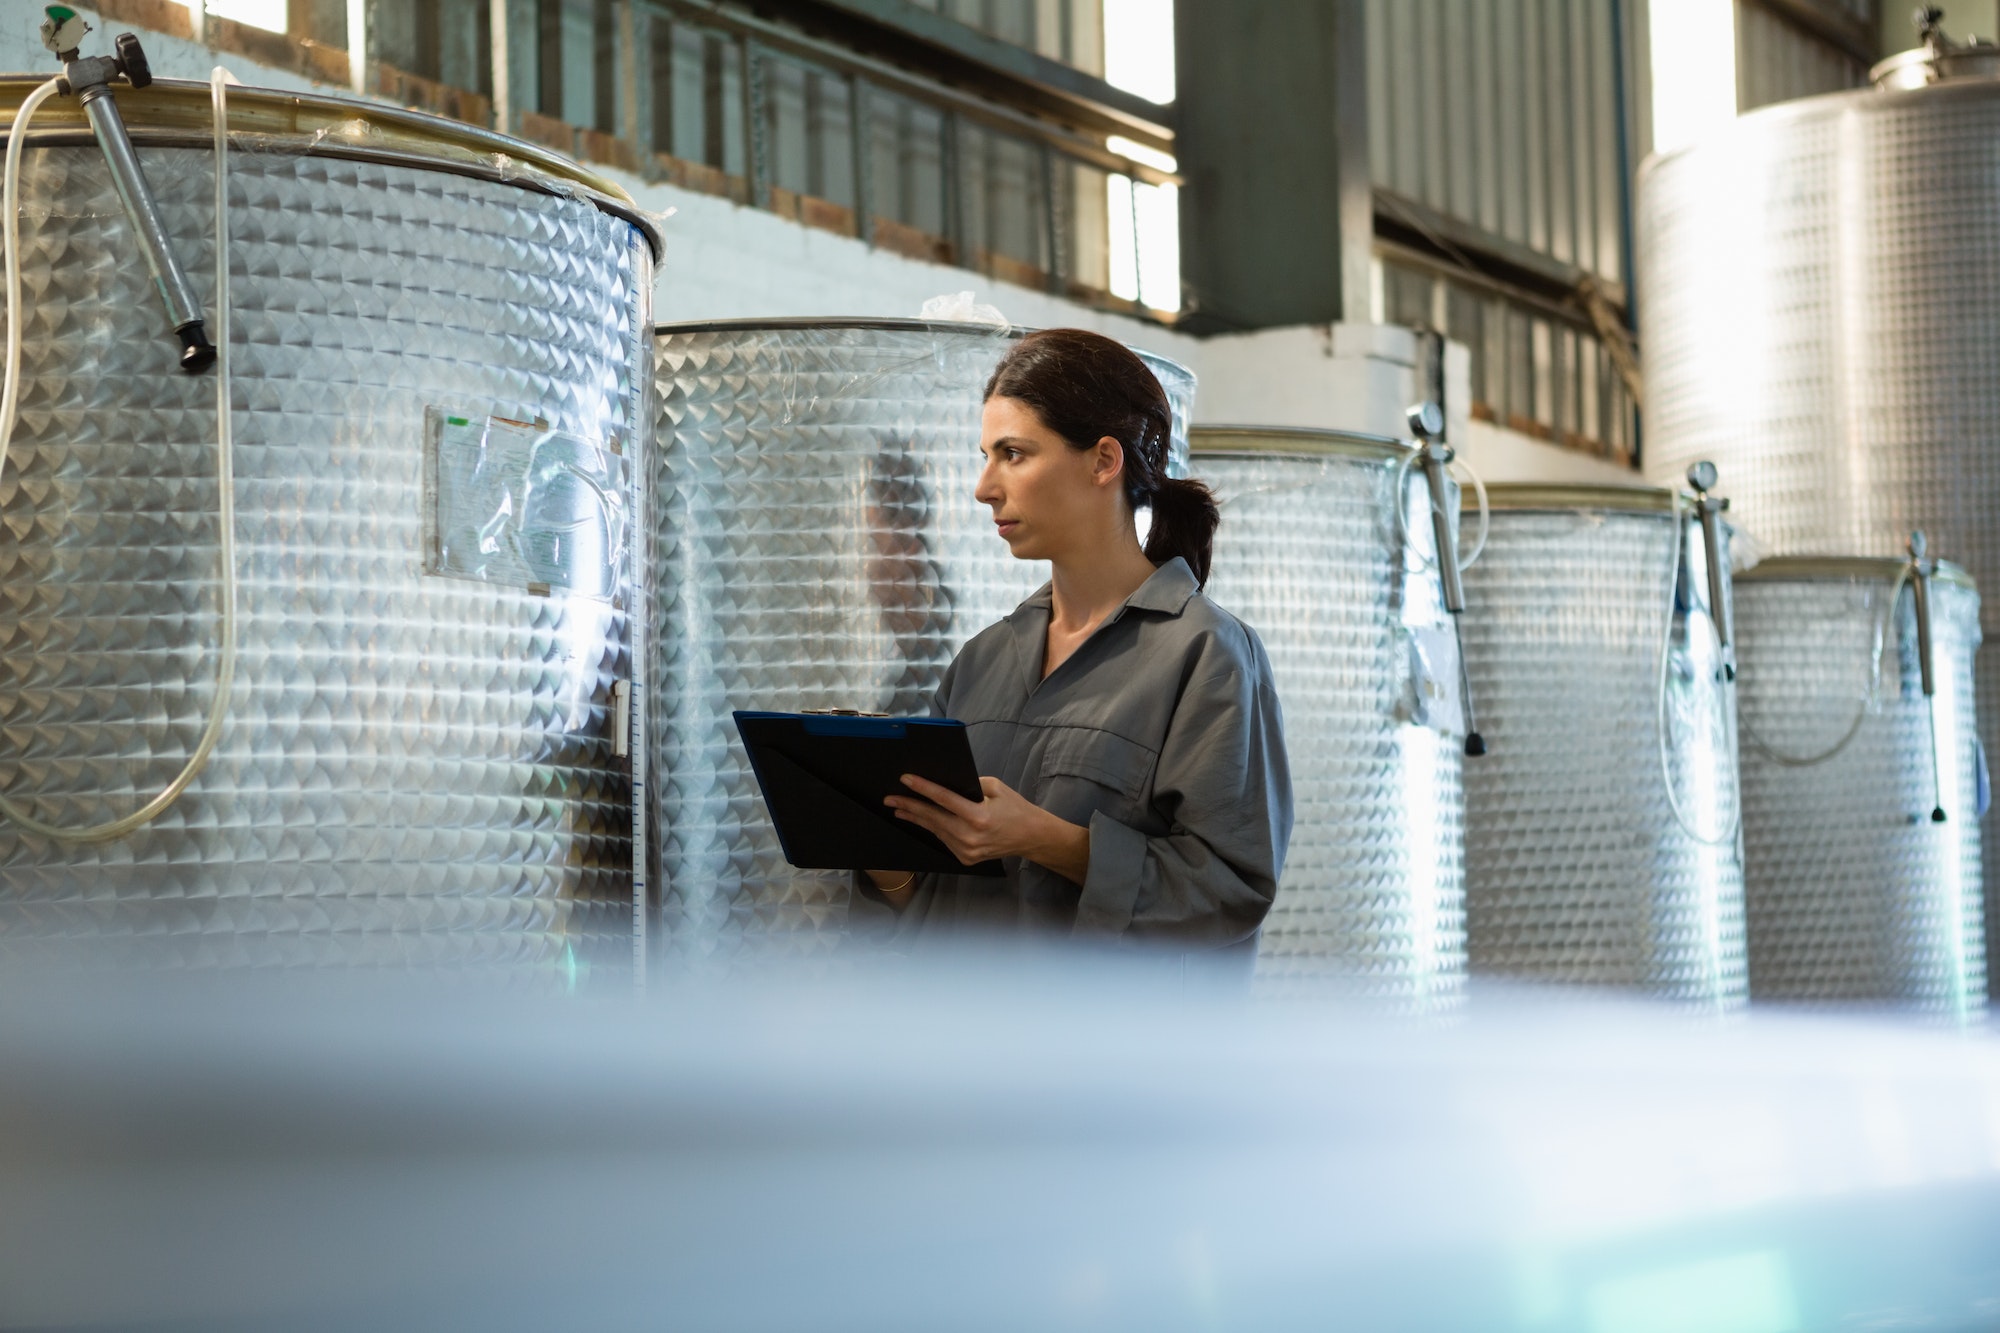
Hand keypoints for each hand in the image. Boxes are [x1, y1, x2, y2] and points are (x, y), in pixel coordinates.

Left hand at [885, 775, 1089, 882]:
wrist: (1030, 837)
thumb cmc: (1014, 808)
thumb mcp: (995, 787)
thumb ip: (970, 785)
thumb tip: (945, 782)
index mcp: (978, 816)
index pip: (943, 800)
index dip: (922, 788)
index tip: (905, 779)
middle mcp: (970, 836)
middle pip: (932, 818)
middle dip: (909, 807)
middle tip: (890, 799)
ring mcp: (967, 850)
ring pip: (935, 830)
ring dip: (916, 819)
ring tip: (899, 810)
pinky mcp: (966, 859)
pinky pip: (944, 840)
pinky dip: (934, 829)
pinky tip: (922, 821)